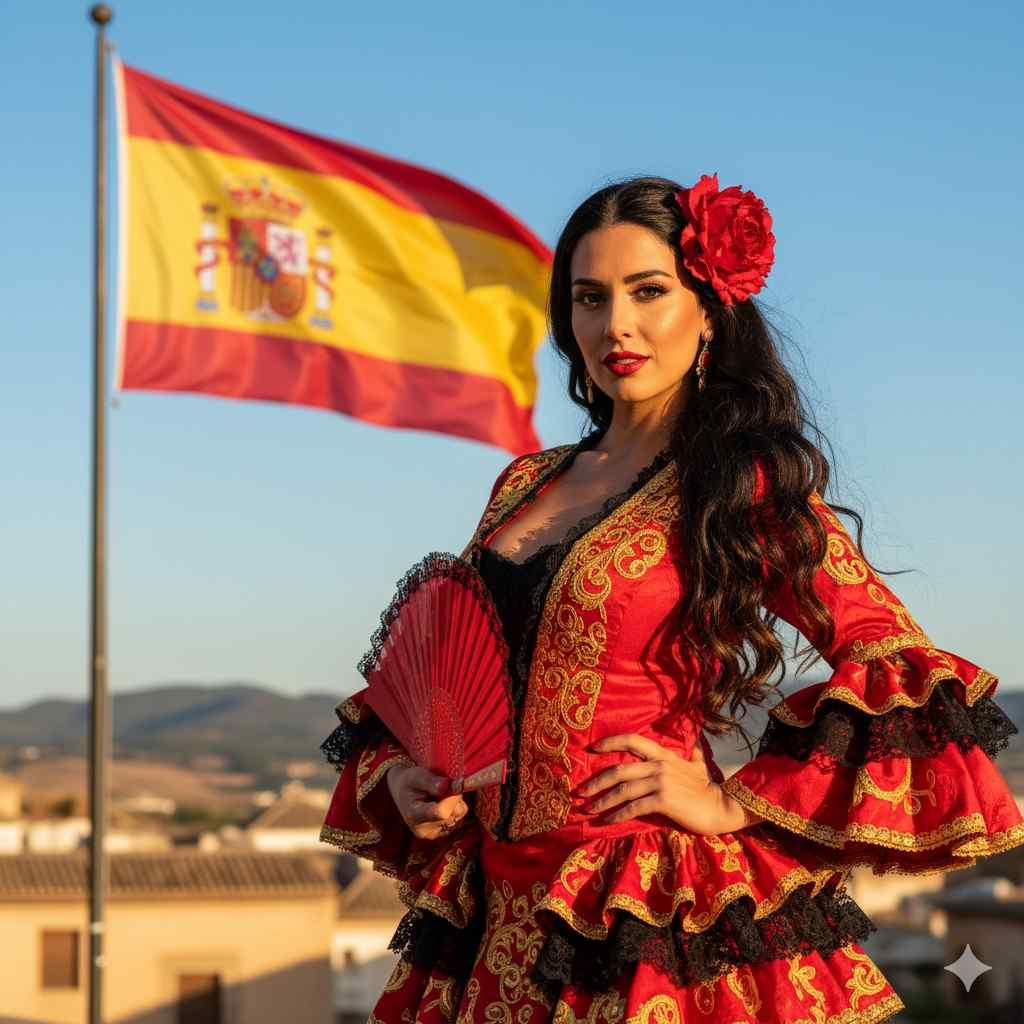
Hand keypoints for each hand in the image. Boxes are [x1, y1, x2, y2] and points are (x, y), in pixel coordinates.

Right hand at [386, 763, 468, 840]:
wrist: (404, 792)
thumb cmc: (409, 781)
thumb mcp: (416, 776)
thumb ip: (431, 781)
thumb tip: (449, 785)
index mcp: (414, 816)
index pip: (441, 812)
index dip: (452, 796)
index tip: (453, 782)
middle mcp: (424, 830)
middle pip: (452, 812)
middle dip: (453, 795)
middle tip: (443, 785)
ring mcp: (435, 834)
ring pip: (459, 814)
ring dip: (455, 800)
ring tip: (440, 794)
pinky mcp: (443, 832)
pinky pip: (460, 817)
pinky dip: (455, 806)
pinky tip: (443, 801)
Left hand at [577, 733, 762, 834]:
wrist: (723, 807)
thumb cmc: (709, 789)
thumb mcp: (699, 765)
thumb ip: (692, 754)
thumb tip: (696, 744)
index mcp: (664, 754)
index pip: (632, 740)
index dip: (610, 742)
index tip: (592, 748)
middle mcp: (659, 765)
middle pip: (619, 770)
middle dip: (596, 781)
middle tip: (580, 791)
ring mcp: (661, 782)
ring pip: (623, 790)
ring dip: (602, 801)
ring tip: (589, 809)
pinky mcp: (663, 800)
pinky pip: (634, 807)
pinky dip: (618, 814)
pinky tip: (608, 821)